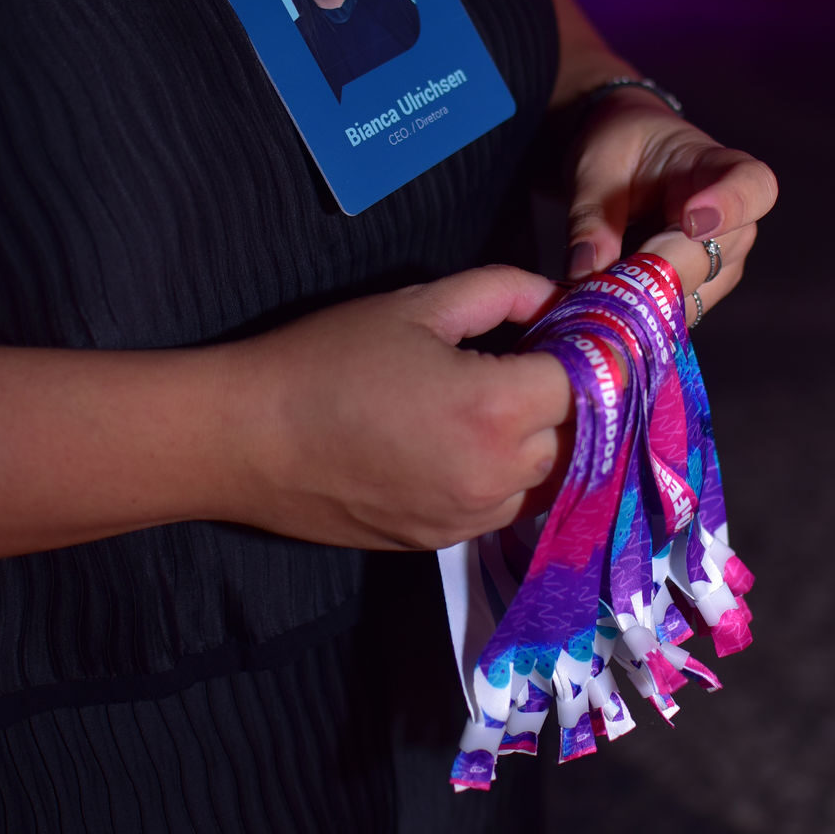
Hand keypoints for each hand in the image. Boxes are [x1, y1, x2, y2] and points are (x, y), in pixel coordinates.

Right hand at [221, 267, 573, 550]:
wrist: (247, 439)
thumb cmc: (326, 361)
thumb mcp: (417, 306)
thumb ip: (501, 292)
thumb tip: (555, 296)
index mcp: (495, 408)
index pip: (587, 381)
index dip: (586, 350)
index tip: (574, 330)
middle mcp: (496, 474)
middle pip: (575, 434)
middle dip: (567, 396)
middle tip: (539, 358)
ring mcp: (471, 517)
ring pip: (546, 477)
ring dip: (541, 441)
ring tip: (504, 401)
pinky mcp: (443, 541)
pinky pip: (504, 506)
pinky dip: (506, 475)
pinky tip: (471, 441)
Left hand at [564, 93, 777, 297]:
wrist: (624, 163)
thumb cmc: (622, 148)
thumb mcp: (596, 167)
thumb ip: (592, 216)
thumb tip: (584, 268)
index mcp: (718, 167)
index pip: (752, 186)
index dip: (730, 207)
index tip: (692, 222)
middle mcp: (734, 222)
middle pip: (713, 259)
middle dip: (654, 273)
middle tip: (597, 277)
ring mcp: (720, 263)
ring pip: (689, 297)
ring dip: (638, 298)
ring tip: (588, 285)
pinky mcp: (695, 292)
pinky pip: (669, 315)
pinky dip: (632, 313)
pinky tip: (599, 299)